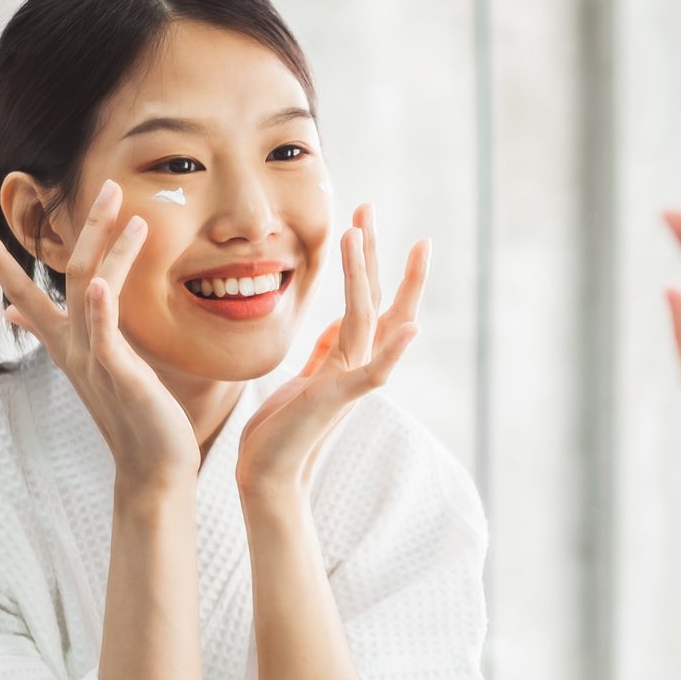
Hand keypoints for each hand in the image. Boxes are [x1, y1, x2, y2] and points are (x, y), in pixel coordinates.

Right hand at [0, 180, 199, 493]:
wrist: (151, 469)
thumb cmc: (130, 417)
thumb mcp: (89, 369)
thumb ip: (54, 336)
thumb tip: (16, 312)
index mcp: (68, 344)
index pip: (27, 294)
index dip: (0, 262)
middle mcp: (74, 348)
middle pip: (67, 277)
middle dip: (82, 229)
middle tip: (103, 185)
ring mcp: (94, 360)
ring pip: (90, 291)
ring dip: (106, 248)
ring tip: (124, 209)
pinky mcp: (119, 376)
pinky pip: (105, 337)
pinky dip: (102, 309)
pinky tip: (103, 283)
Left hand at [236, 204, 424, 501]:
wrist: (269, 474)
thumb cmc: (283, 429)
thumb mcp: (306, 378)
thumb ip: (326, 352)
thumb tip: (337, 325)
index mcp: (347, 355)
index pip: (367, 297)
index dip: (368, 258)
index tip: (362, 217)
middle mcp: (357, 362)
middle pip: (376, 297)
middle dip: (373, 251)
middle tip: (368, 205)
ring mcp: (351, 380)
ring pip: (366, 318)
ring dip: (365, 274)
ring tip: (358, 232)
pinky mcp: (339, 401)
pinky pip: (374, 373)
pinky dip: (394, 351)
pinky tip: (412, 327)